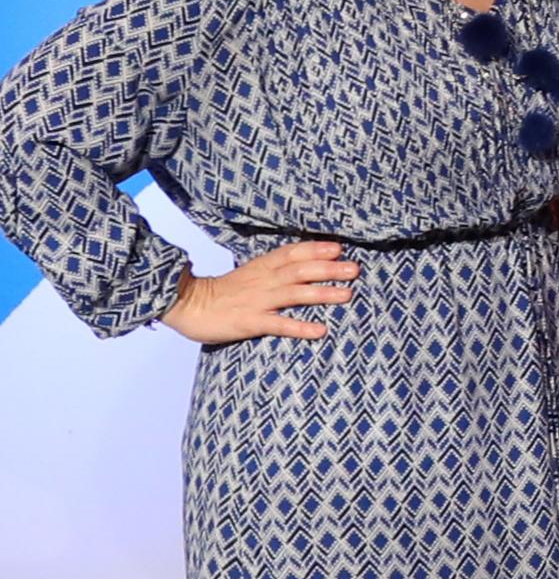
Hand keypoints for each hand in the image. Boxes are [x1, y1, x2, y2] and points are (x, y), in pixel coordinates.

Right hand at [162, 239, 354, 343]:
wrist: (185, 305)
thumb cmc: (220, 292)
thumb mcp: (248, 274)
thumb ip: (272, 270)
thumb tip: (302, 266)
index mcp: (261, 267)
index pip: (291, 253)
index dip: (315, 249)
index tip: (338, 248)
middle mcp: (263, 281)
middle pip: (300, 271)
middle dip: (328, 269)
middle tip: (354, 269)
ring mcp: (257, 301)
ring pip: (295, 294)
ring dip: (323, 293)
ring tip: (347, 294)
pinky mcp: (250, 322)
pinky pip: (278, 324)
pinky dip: (300, 327)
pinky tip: (320, 330)